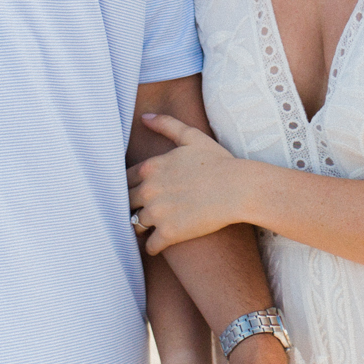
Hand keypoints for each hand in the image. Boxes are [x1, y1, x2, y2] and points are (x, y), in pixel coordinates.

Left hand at [130, 113, 253, 254]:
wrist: (239, 188)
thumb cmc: (219, 162)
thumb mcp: (192, 137)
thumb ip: (166, 124)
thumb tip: (144, 117)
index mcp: (150, 168)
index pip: (124, 180)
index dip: (130, 187)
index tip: (137, 192)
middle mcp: (148, 190)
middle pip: (125, 203)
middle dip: (131, 207)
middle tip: (140, 211)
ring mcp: (157, 213)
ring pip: (135, 224)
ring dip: (141, 227)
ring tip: (150, 228)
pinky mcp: (169, 234)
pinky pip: (150, 246)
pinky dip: (153, 246)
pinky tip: (160, 244)